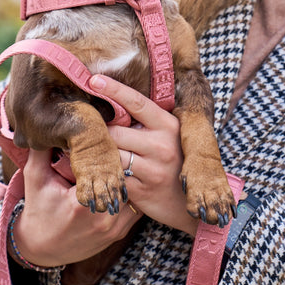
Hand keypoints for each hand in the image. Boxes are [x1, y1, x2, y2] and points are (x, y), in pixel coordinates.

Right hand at [11, 148, 140, 267]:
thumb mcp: (35, 179)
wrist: (41, 250)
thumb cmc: (37, 212)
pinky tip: (126, 181)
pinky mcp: (119, 234)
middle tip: (127, 143)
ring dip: (131, 179)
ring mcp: (114, 228)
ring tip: (129, 160)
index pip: (109, 169)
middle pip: (127, 180)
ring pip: (136, 195)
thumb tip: (51, 123)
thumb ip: (42, 151)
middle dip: (125, 163)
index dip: (112, 151)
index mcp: (82, 203)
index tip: (110, 138)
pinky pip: (136, 209)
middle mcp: (103, 217)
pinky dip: (132, 195)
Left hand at [89, 73, 199, 237]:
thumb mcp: (170, 137)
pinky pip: (114, 178)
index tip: (94, 79)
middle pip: (115, 132)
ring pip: (112, 155)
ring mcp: (153, 169)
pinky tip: (107, 175)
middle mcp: (162, 145)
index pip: (137, 102)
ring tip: (99, 157)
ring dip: (102, 156)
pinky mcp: (142, 191)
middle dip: (103, 135)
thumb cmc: (175, 164)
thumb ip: (147, 123)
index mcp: (169, 126)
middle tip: (96, 137)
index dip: (114, 89)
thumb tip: (113, 104)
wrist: (190, 205)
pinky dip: (106, 175)